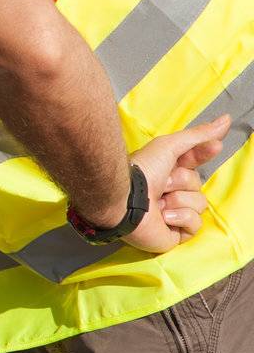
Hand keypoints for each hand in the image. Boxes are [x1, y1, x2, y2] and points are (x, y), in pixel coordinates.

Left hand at [121, 114, 230, 253]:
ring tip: (158, 202)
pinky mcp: (173, 233)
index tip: (215, 146)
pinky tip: (162, 216)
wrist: (125, 199)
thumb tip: (226, 119)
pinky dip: (181, 218)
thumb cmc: (142, 170)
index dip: (204, 153)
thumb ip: (198, 136)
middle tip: (162, 183)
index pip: (194, 161)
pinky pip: (195, 224)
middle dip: (182, 182)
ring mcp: (170, 212)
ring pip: (199, 204)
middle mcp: (167, 190)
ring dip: (180, 200)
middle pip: (197, 185)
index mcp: (164, 170)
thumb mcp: (170, 146)